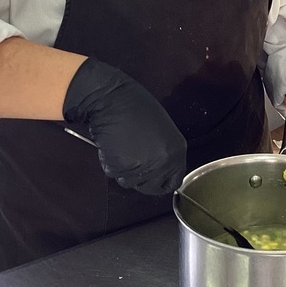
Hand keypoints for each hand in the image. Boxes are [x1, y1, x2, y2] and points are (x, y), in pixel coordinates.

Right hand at [63, 57, 186, 195]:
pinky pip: (114, 173)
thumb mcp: (161, 129)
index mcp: (177, 150)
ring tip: (121, 146)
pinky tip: (112, 144)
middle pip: (151, 187)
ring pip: (129, 182)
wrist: (111, 99)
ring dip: (123, 169)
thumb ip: (163, 151)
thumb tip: (158, 166)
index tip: (152, 180)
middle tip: (131, 160)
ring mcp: (144, 166)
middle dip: (140, 178)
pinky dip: (109, 162)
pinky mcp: (123, 166)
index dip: (160, 182)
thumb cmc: (133, 106)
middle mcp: (164, 161)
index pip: (173, 181)